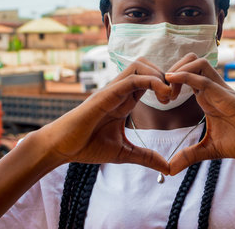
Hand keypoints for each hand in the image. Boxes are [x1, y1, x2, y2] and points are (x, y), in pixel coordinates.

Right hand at [38, 58, 171, 173]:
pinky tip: (161, 96)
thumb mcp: (124, 153)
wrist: (61, 148)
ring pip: (140, 65)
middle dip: (165, 75)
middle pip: (146, 65)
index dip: (164, 84)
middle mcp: (120, 90)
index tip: (172, 100)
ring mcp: (113, 90)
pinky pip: (132, 78)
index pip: (148, 79)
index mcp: (124, 100)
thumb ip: (146, 157)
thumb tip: (167, 169)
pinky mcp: (106, 94)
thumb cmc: (87, 146)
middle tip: (172, 96)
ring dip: (159, 75)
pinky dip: (150, 81)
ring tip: (166, 96)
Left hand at [165, 53, 234, 174]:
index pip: (185, 76)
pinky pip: (203, 78)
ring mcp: (220, 89)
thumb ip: (190, 156)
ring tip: (169, 92)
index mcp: (207, 97)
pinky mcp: (226, 95)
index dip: (169, 82)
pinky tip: (171, 80)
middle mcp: (212, 88)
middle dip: (171, 71)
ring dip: (178, 70)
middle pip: (189, 61)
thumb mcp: (210, 149)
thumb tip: (170, 169)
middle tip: (162, 94)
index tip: (160, 100)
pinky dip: (185, 76)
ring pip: (196, 61)